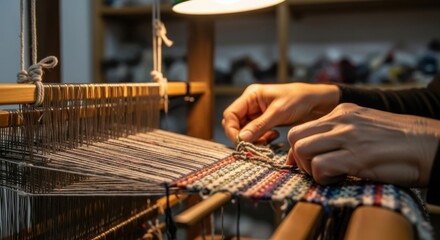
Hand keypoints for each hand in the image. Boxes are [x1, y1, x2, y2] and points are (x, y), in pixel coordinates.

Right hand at [222, 83, 339, 143]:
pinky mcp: (265, 122)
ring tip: (268, 140)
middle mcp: (251, 104)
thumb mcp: (278, 112)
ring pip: (245, 131)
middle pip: (235, 124)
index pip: (230, 114)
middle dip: (243, 136)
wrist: (318, 102)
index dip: (232, 130)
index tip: (241, 143)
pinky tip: (274, 136)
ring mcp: (257, 113)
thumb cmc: (299, 100)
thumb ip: (259, 126)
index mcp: (251, 96)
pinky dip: (261, 139)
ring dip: (253, 139)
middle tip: (255, 145)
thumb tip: (242, 139)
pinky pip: (256, 134)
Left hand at [287, 103, 439, 186]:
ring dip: (309, 168)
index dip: (298, 149)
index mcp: (342, 112)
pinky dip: (323, 178)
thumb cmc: (399, 140)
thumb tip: (318, 147)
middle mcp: (341, 120)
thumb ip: (340, 131)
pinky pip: (320, 166)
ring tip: (329, 174)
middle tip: (314, 169)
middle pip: (295, 136)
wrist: (430, 144)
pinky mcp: (356, 155)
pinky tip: (339, 178)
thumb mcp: (364, 125)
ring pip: (302, 150)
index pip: (302, 127)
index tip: (305, 162)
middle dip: (299, 158)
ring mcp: (348, 136)